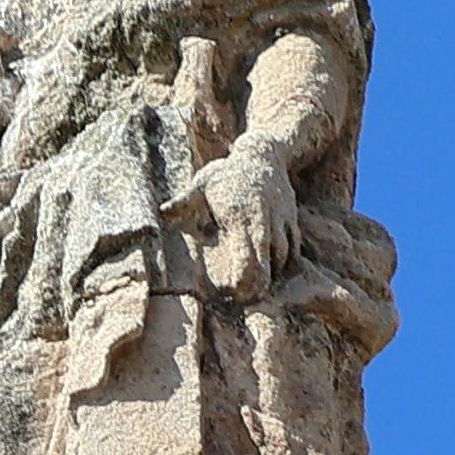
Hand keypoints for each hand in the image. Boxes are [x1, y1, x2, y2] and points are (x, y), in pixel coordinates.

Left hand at [177, 142, 302, 293]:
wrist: (264, 154)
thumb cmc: (227, 172)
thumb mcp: (203, 183)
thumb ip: (184, 201)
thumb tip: (160, 214)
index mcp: (239, 214)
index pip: (246, 254)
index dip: (242, 278)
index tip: (234, 292)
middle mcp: (263, 218)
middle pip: (267, 259)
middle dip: (260, 284)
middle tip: (249, 300)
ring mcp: (281, 217)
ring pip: (282, 254)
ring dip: (273, 273)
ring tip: (261, 289)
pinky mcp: (292, 217)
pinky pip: (294, 245)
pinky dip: (286, 260)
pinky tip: (274, 270)